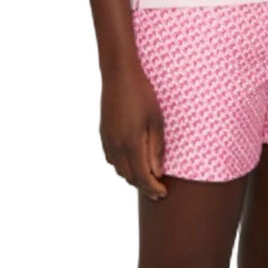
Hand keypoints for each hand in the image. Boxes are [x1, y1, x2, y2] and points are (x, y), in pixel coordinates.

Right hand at [99, 61, 168, 200]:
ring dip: (132, 177)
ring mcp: (107, 140)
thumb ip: (156, 148)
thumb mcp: (156, 120)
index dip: (153, 188)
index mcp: (131, 144)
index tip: (164, 193)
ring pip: (118, 169)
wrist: (119, 74)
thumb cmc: (142, 94)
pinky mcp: (103, 133)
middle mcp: (116, 146)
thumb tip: (158, 173)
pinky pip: (111, 158)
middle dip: (144, 186)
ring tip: (146, 178)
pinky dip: (121, 166)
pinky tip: (130, 162)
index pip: (142, 177)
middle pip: (129, 177)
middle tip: (157, 191)